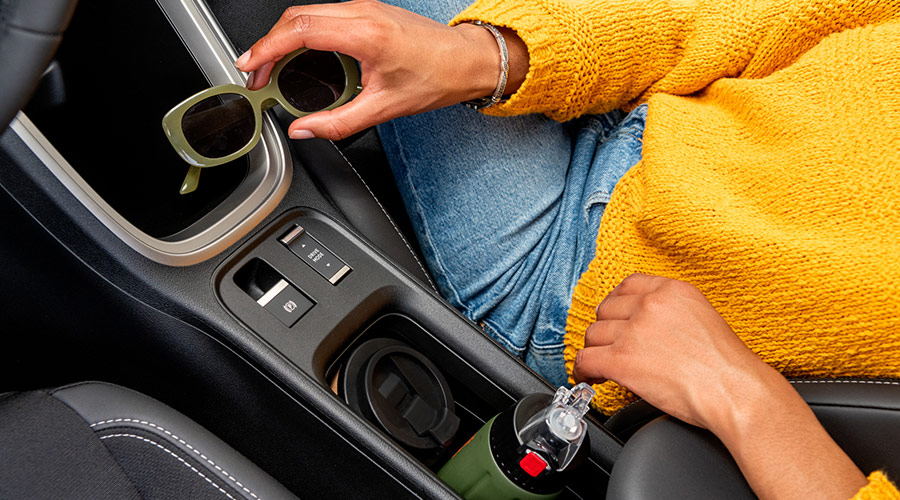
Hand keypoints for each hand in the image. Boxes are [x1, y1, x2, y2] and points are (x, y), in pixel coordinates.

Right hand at [235, 0, 527, 140]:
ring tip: (272, 67)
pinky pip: (324, 15)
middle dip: (268, 44)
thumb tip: (304, 130)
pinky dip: (303, 32)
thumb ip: (338, 123)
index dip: (267, 48)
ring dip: (284, 37)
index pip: (300, 31)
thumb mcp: (384, 109)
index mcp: (365, 34)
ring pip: (308, 13)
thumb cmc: (437, 78)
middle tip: (256, 74)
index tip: (250, 66)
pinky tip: (299, 55)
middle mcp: (362, 13)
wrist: (466, 60)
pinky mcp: (368, 11)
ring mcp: (365, 8)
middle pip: (297, 17)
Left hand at [573, 273, 774, 429]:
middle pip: (606, 310)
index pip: (628, 285)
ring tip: (602, 365)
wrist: (734, 392)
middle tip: (610, 345)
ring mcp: (634, 331)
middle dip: (606, 329)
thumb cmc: (727, 367)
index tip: (614, 317)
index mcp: (671, 291)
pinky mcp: (622, 359)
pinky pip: (586, 360)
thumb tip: (647, 328)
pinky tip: (589, 377)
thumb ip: (670, 313)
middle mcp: (650, 305)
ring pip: (593, 335)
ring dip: (595, 350)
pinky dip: (582, 370)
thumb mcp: (701, 318)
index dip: (616, 304)